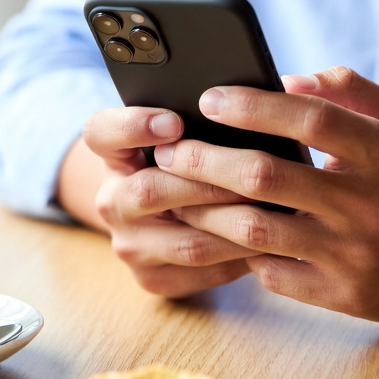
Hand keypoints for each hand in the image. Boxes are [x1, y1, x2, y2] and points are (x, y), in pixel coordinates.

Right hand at [73, 106, 257, 296]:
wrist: (157, 220)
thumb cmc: (179, 165)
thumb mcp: (173, 137)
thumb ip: (195, 121)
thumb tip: (255, 100)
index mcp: (111, 156)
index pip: (101, 133)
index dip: (134, 127)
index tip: (174, 122)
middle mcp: (111, 202)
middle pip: (151, 191)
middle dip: (210, 183)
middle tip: (258, 173)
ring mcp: (130, 245)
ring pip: (187, 241)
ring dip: (236, 226)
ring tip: (277, 209)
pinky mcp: (153, 278)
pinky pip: (204, 273)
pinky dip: (241, 257)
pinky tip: (271, 241)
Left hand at [154, 66, 378, 321]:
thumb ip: (349, 89)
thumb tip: (286, 80)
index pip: (311, 120)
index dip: (254, 106)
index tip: (208, 98)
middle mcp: (368, 205)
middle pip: (267, 176)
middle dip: (205, 160)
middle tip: (169, 150)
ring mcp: (353, 255)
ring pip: (256, 230)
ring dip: (204, 210)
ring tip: (174, 192)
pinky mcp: (341, 296)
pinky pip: (271, 273)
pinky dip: (241, 251)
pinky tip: (218, 233)